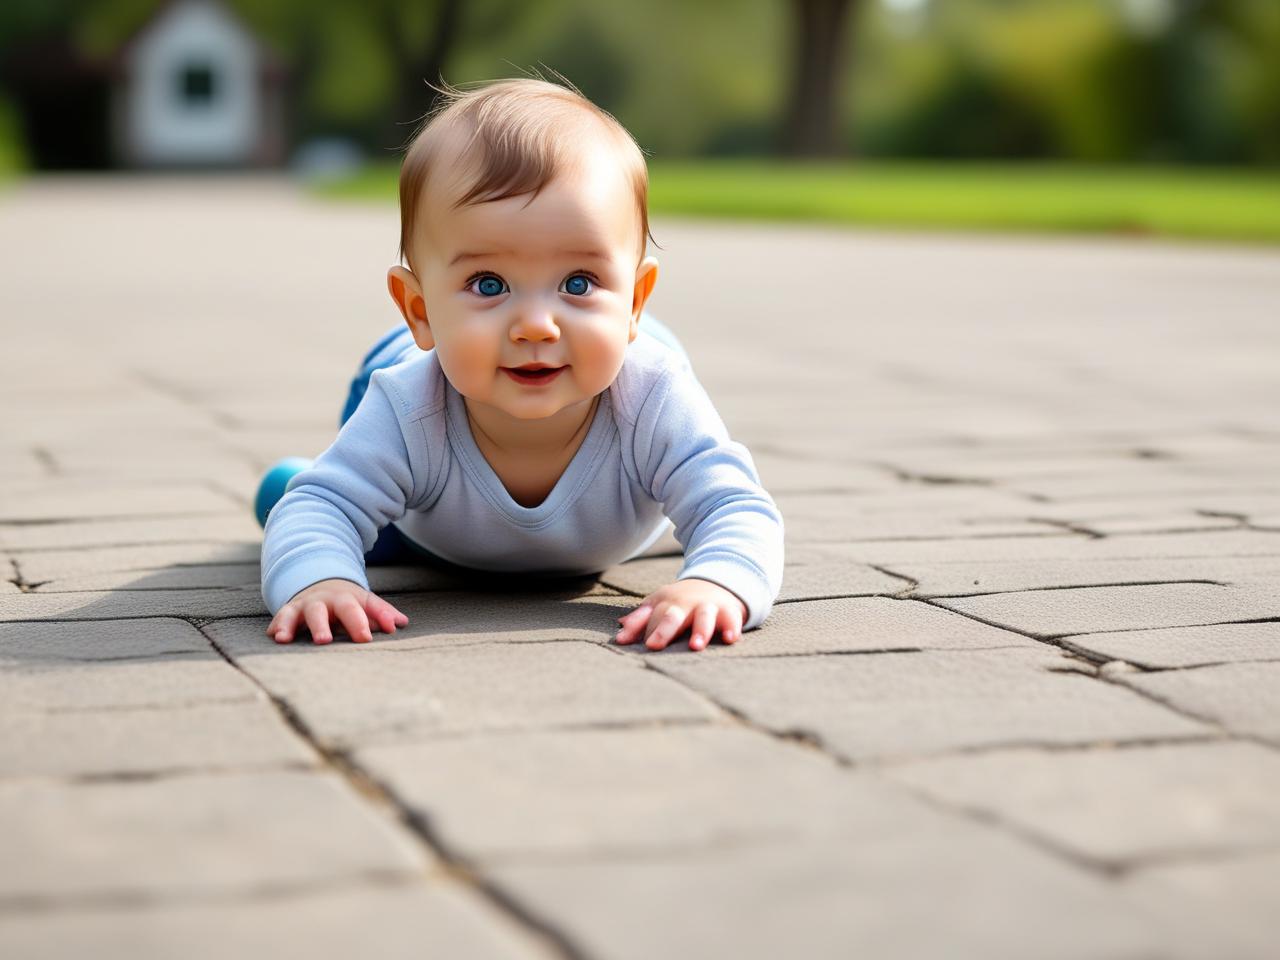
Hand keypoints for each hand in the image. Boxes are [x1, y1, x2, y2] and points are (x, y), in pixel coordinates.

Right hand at [266, 579, 408, 644]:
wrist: (323, 584)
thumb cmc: (349, 603)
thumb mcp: (366, 603)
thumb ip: (382, 613)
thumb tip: (401, 623)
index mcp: (346, 599)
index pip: (355, 609)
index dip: (360, 622)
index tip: (366, 637)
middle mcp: (323, 601)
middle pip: (323, 611)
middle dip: (322, 625)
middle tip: (325, 641)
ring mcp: (304, 606)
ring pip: (296, 614)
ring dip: (290, 625)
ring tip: (286, 639)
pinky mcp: (288, 612)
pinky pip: (279, 618)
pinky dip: (276, 626)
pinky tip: (273, 637)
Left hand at [614, 578, 746, 651]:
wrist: (716, 582)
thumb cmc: (681, 603)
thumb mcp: (659, 605)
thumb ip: (640, 621)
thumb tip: (619, 637)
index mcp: (666, 602)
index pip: (651, 617)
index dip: (644, 630)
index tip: (634, 645)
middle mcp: (686, 603)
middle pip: (672, 615)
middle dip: (664, 630)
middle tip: (654, 646)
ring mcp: (708, 606)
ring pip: (704, 616)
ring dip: (700, 630)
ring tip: (695, 646)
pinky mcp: (729, 611)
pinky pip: (732, 619)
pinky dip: (732, 627)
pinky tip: (730, 639)